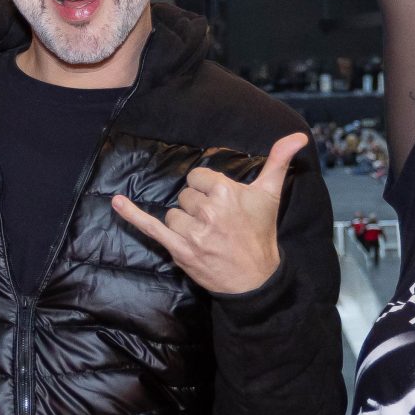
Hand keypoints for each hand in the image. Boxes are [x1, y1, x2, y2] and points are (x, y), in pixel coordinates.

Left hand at [111, 131, 307, 295]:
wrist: (255, 279)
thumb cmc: (261, 234)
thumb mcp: (271, 195)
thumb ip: (279, 161)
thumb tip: (298, 135)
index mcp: (227, 192)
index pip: (199, 177)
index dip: (207, 189)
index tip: (221, 204)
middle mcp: (208, 211)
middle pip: (185, 195)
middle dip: (198, 208)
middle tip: (217, 224)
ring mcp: (192, 232)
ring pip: (173, 214)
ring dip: (184, 223)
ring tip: (205, 236)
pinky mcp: (179, 249)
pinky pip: (150, 227)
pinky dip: (131, 215)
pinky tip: (116, 202)